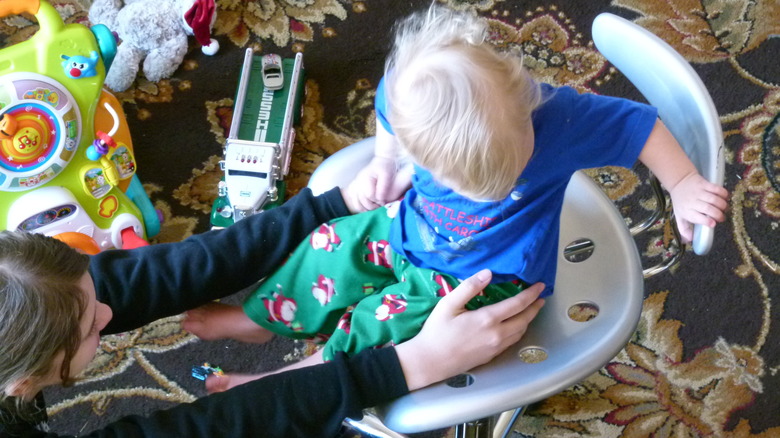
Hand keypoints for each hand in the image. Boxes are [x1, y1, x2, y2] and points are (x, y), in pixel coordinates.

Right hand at [343, 156, 409, 212]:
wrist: (382, 161)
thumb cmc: (385, 167)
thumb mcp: (386, 175)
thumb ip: (383, 188)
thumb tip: (380, 200)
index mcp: (365, 178)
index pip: (369, 195)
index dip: (377, 200)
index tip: (384, 201)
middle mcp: (358, 182)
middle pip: (362, 200)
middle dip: (372, 206)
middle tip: (380, 206)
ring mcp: (355, 185)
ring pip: (356, 202)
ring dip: (365, 208)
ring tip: (374, 208)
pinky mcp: (354, 187)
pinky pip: (353, 199)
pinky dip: (359, 206)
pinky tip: (366, 207)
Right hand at [394, 270, 544, 390]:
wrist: (430, 362)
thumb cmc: (436, 331)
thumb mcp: (448, 304)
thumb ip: (469, 287)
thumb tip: (488, 273)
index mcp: (487, 319)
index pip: (518, 304)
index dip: (531, 294)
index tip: (540, 285)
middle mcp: (497, 334)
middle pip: (525, 319)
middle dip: (535, 307)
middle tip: (541, 297)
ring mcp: (495, 347)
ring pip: (520, 332)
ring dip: (529, 319)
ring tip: (531, 309)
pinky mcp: (491, 356)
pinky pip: (512, 341)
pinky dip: (519, 330)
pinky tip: (515, 326)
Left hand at [669, 172, 728, 241]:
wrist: (679, 182)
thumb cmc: (681, 202)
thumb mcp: (679, 216)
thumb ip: (684, 229)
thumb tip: (690, 240)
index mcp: (686, 211)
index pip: (696, 217)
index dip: (706, 221)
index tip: (713, 224)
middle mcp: (692, 202)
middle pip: (708, 209)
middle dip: (718, 214)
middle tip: (722, 218)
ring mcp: (698, 192)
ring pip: (714, 199)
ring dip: (722, 205)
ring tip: (725, 209)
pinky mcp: (704, 184)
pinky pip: (716, 188)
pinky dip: (723, 193)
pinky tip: (725, 197)